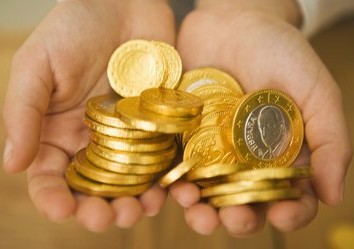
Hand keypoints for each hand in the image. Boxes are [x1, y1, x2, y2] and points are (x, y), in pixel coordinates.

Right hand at [3, 0, 174, 231]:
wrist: (124, 4)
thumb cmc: (74, 28)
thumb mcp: (37, 63)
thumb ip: (22, 112)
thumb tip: (12, 165)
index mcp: (58, 132)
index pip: (50, 177)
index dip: (52, 198)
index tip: (61, 209)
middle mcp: (93, 142)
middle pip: (93, 189)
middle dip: (97, 209)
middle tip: (105, 218)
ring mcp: (128, 137)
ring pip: (129, 183)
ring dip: (132, 202)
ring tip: (137, 210)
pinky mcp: (158, 127)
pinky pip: (161, 160)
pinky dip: (164, 180)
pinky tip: (165, 190)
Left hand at [170, 0, 351, 236]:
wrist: (232, 20)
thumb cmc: (280, 52)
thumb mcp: (316, 91)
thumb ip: (331, 141)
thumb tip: (333, 196)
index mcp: (282, 156)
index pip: (290, 197)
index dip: (288, 213)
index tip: (281, 215)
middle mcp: (245, 160)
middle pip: (243, 203)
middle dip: (238, 219)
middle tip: (232, 219)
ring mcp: (211, 151)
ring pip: (206, 193)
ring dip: (201, 209)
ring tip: (195, 207)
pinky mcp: (182, 137)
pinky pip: (175, 166)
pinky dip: (173, 181)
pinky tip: (173, 186)